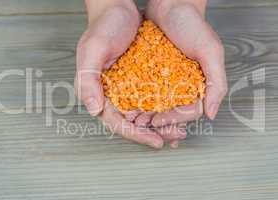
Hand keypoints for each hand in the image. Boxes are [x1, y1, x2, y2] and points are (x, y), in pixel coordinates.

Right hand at [75, 1, 163, 148]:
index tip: (155, 141)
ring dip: (161, 124)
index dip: (135, 134)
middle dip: (153, 133)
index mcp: (98, 93)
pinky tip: (176, 112)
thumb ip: (88, 80)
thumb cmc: (103, 27)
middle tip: (173, 138)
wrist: (118, 9)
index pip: (116, 122)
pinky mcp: (139, 80)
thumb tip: (93, 110)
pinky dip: (163, 108)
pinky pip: (152, 98)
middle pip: (133, 123)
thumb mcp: (92, 51)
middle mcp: (113, 95)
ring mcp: (127, 88)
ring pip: (144, 114)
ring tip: (179, 130)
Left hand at [134, 0, 227, 146]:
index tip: (159, 122)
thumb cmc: (193, 25)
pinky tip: (129, 105)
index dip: (174, 120)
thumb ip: (216, 82)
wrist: (170, 5)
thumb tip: (212, 114)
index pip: (189, 112)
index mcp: (199, 85)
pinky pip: (144, 90)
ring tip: (134, 119)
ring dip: (146, 115)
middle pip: (172, 113)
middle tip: (144, 125)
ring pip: (157, 105)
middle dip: (158, 122)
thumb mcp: (210, 51)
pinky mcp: (151, 72)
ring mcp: (166, 80)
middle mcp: (183, 86)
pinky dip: (138, 100)